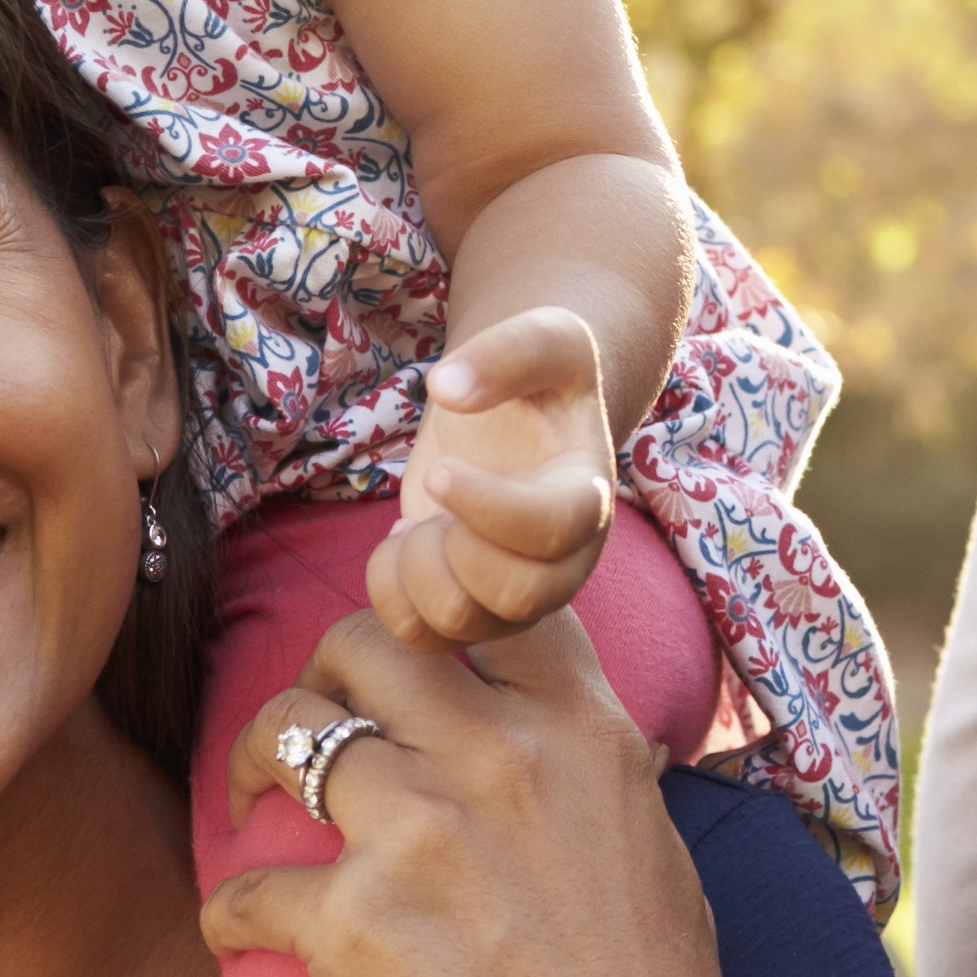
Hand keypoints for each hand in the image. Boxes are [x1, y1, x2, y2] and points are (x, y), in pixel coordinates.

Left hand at [199, 612, 747, 976]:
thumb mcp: (655, 850)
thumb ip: (595, 772)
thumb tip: (568, 740)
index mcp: (583, 733)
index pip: (487, 602)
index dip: (428, 605)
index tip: (403, 645)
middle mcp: (499, 758)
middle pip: (362, 641)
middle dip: (321, 673)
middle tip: (308, 724)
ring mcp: (420, 833)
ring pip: (289, 731)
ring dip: (253, 763)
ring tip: (249, 800)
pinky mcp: (352, 922)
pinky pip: (246, 886)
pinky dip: (230, 913)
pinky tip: (237, 934)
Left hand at [375, 306, 617, 648]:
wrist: (523, 423)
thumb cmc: (538, 383)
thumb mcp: (542, 338)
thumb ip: (505, 352)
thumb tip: (446, 386)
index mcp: (587, 498)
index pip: (551, 531)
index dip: (488, 507)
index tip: (440, 471)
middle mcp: (564, 564)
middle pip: (514, 598)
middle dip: (450, 547)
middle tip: (437, 491)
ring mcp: (518, 601)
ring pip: (458, 623)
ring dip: (414, 565)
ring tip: (422, 519)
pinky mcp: (473, 617)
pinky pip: (419, 637)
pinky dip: (389, 593)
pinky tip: (403, 547)